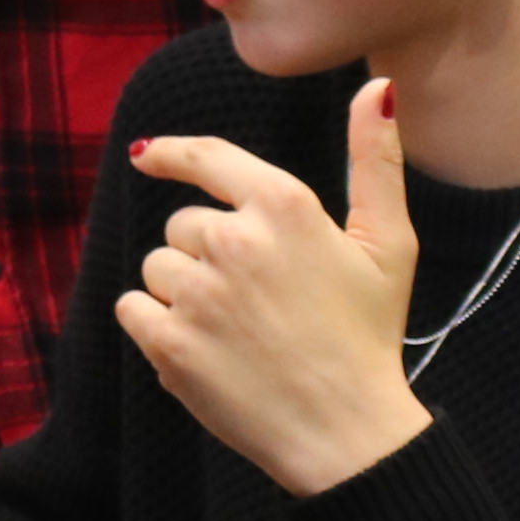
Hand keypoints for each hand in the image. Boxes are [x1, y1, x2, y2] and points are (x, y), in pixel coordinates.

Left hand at [116, 85, 429, 497]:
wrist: (347, 432)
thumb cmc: (367, 337)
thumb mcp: (388, 244)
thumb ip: (376, 161)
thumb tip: (376, 88)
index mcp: (284, 206)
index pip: (206, 158)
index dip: (170, 154)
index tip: (148, 156)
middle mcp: (234, 240)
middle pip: (182, 227)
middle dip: (206, 257)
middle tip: (258, 302)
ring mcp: (198, 293)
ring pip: (156, 269)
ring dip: (181, 294)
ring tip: (236, 330)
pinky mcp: (169, 342)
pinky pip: (132, 310)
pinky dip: (155, 328)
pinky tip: (203, 350)